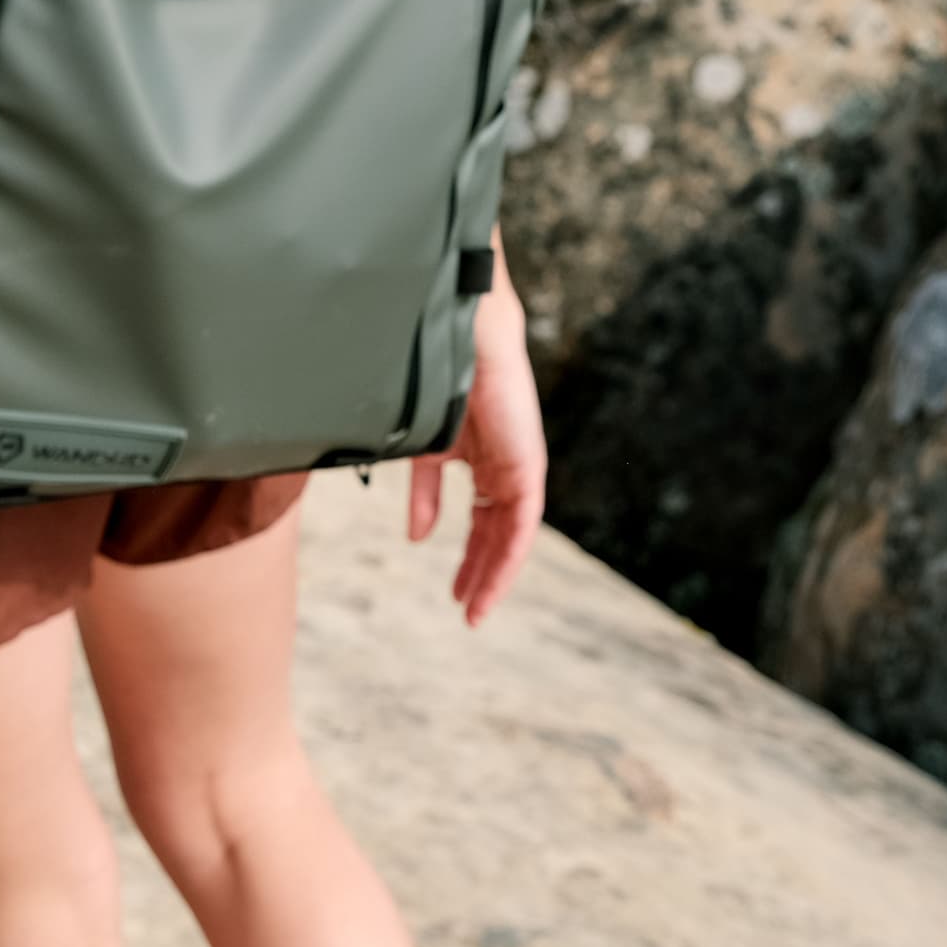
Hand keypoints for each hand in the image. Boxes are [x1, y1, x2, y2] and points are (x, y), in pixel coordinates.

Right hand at [409, 274, 545, 626]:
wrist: (463, 337)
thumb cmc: (438, 378)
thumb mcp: (424, 448)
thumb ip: (424, 492)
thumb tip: (418, 537)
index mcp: (481, 460)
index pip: (480, 520)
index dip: (469, 558)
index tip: (456, 594)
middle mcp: (504, 469)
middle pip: (496, 534)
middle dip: (480, 573)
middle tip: (466, 609)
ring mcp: (519, 469)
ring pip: (510, 536)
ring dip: (493, 573)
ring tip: (475, 608)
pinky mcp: (528, 468)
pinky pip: (521, 523)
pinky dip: (506, 554)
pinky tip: (488, 579)